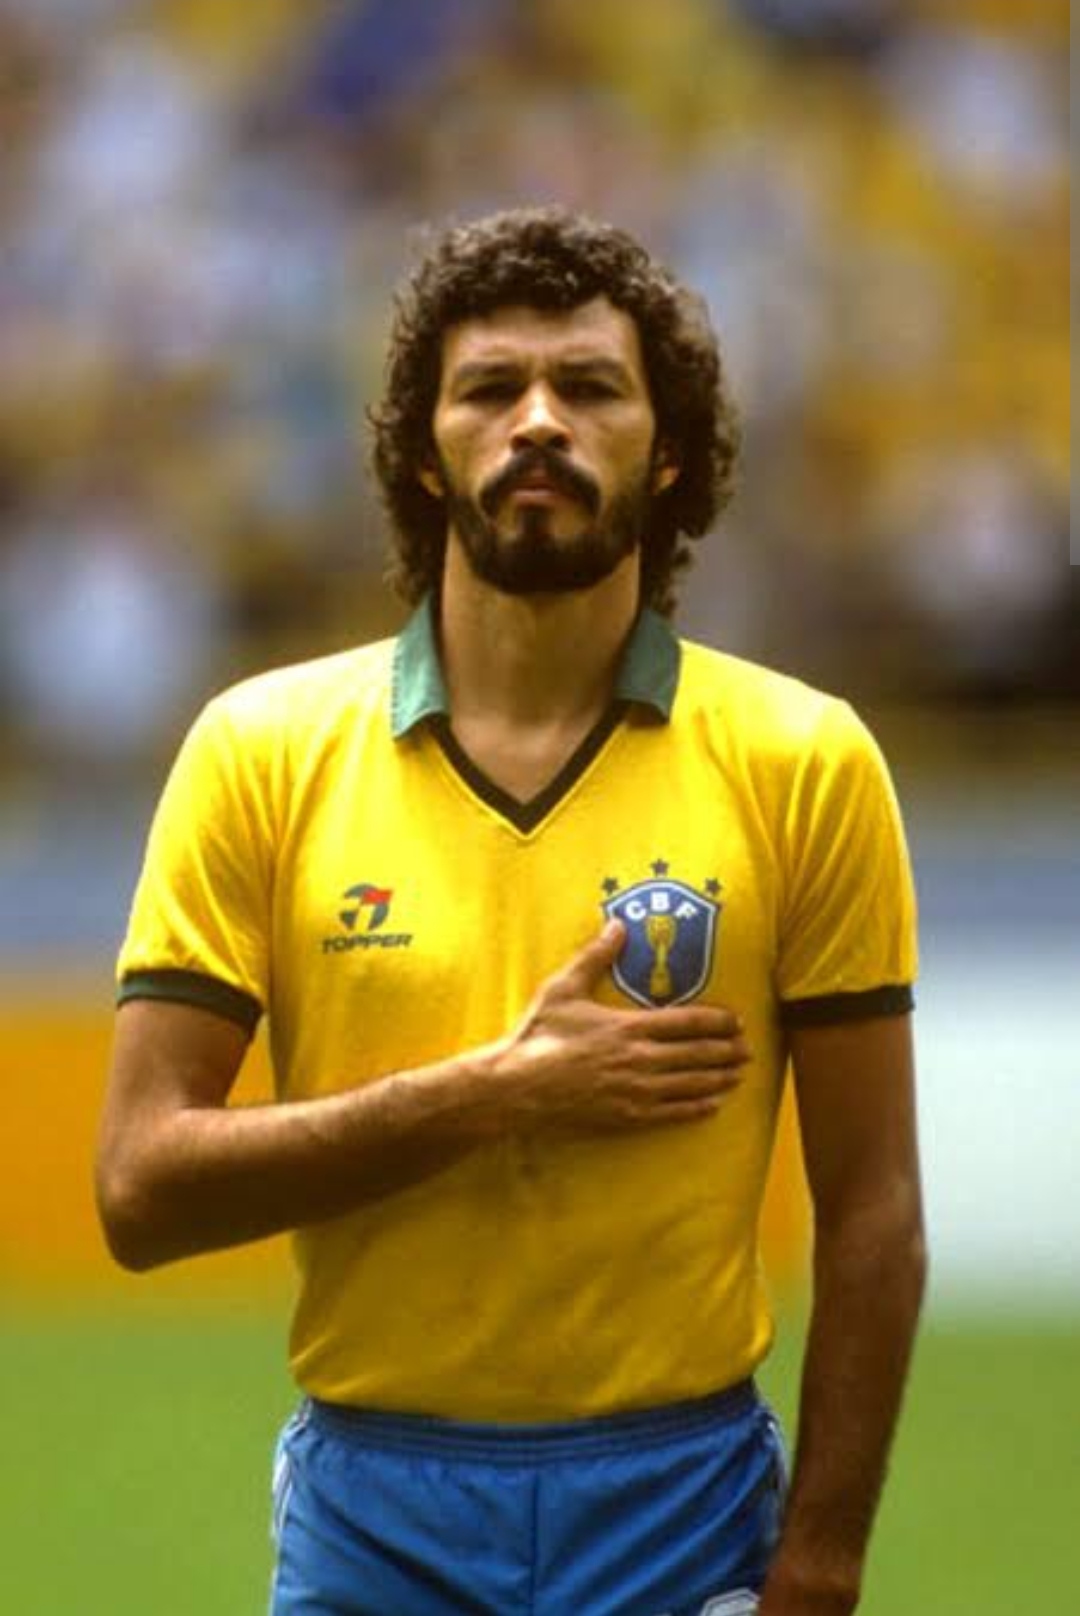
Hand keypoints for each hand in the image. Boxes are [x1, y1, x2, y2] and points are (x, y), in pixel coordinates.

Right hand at [490, 920, 748, 1133]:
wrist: (515, 1088)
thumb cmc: (537, 1036)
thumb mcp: (563, 988)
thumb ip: (595, 957)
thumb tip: (617, 926)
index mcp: (628, 1027)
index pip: (687, 1022)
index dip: (717, 1021)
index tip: (736, 1020)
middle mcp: (639, 1060)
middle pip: (697, 1055)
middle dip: (727, 1051)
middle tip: (749, 1049)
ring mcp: (635, 1092)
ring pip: (691, 1085)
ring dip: (720, 1079)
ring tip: (739, 1075)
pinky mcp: (627, 1117)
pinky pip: (673, 1113)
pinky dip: (697, 1108)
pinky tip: (713, 1105)